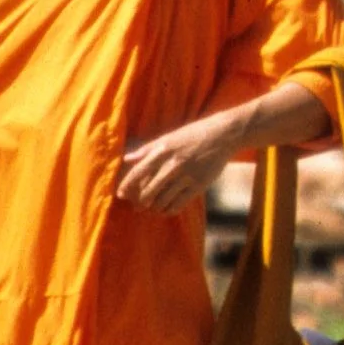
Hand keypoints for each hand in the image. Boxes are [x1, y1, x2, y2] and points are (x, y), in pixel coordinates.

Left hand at [116, 76, 334, 215]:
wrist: (222, 135)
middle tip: (137, 206)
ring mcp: (186, 176)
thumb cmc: (192, 134)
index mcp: (162, 150)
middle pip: (148, 190)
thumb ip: (147, 150)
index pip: (138, 173)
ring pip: (162, 200)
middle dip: (140, 201)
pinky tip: (165, 209)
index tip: (121, 194)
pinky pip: (178, 204)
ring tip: (150, 208)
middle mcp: (172, 164)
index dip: (127, 186)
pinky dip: (168, 210)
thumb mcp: (168, 138)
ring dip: (153, 207)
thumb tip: (127, 158)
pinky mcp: (198, 185)